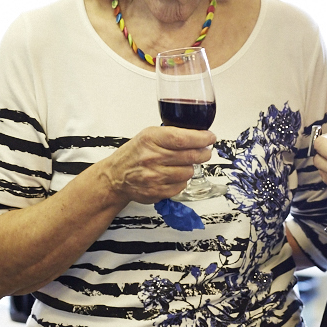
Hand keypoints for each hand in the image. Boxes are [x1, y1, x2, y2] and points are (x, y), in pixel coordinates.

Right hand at [99, 126, 214, 204]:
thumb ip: (172, 134)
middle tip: (205, 151)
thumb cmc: (135, 154)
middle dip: (203, 153)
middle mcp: (152, 158)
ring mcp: (154, 177)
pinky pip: (181, 186)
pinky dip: (181, 180)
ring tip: (181, 163)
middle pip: (190, 156)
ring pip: (188, 172)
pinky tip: (173, 175)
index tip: (210, 137)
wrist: (116, 176)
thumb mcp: (149, 135)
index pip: (182, 138)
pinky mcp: (157, 192)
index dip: (201, 138)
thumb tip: (199, 135)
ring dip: (190, 167)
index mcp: (151, 139)